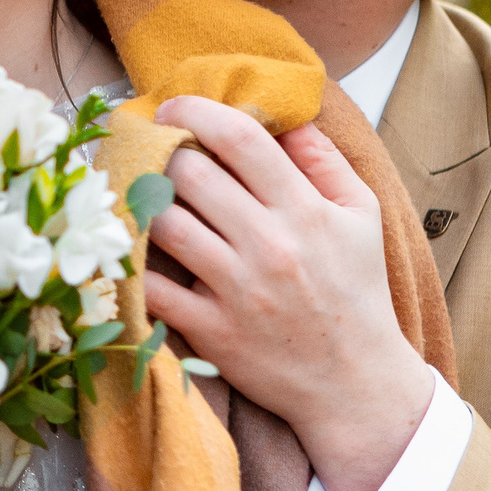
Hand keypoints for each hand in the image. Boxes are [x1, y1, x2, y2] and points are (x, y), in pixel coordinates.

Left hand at [144, 95, 434, 490]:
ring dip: (144, 203)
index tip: (174, 108)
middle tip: (154, 155)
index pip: (240, 139)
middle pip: (190, 174)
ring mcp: (236, 290)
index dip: (197, 111)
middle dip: (165, 156)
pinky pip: (152, 287)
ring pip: (163, 224)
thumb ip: (325, 160)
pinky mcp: (210, 330)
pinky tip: (129, 247)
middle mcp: (269, 245)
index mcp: (306, 210)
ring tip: (140, 196)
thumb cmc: (357, 292)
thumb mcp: (361, 216)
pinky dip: (132, 264)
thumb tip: (287, 115)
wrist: (355, 383)